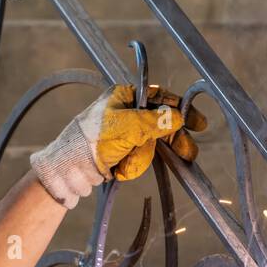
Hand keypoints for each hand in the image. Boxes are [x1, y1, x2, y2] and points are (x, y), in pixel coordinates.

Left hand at [29, 83, 207, 207]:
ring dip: (140, 158)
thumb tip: (177, 117)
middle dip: (169, 142)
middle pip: (160, 125)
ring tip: (124, 163)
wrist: (69, 169)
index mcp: (124, 96)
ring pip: (150, 146)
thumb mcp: (127, 127)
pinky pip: (137, 159)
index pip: (160, 98)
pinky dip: (130, 166)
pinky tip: (118, 169)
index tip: (198, 123)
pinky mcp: (120, 153)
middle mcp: (125, 112)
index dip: (181, 109)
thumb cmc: (93, 140)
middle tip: (188, 154)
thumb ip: (154, 121)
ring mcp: (123, 134)